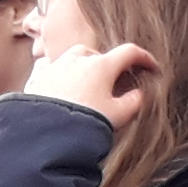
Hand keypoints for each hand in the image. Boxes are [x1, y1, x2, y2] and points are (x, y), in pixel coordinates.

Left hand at [28, 42, 158, 128]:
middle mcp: (77, 60)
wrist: (47, 134)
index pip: (129, 52)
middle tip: (113, 81)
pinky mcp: (37, 78)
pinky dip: (59, 73)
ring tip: (86, 86)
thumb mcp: (118, 115)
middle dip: (108, 65)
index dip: (144, 58)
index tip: (150, 67)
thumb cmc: (84, 124)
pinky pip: (50, 68)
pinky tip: (60, 86)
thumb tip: (138, 95)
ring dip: (82, 67)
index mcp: (101, 66)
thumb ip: (134, 102)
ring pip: (72, 58)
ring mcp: (55, 66)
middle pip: (98, 54)